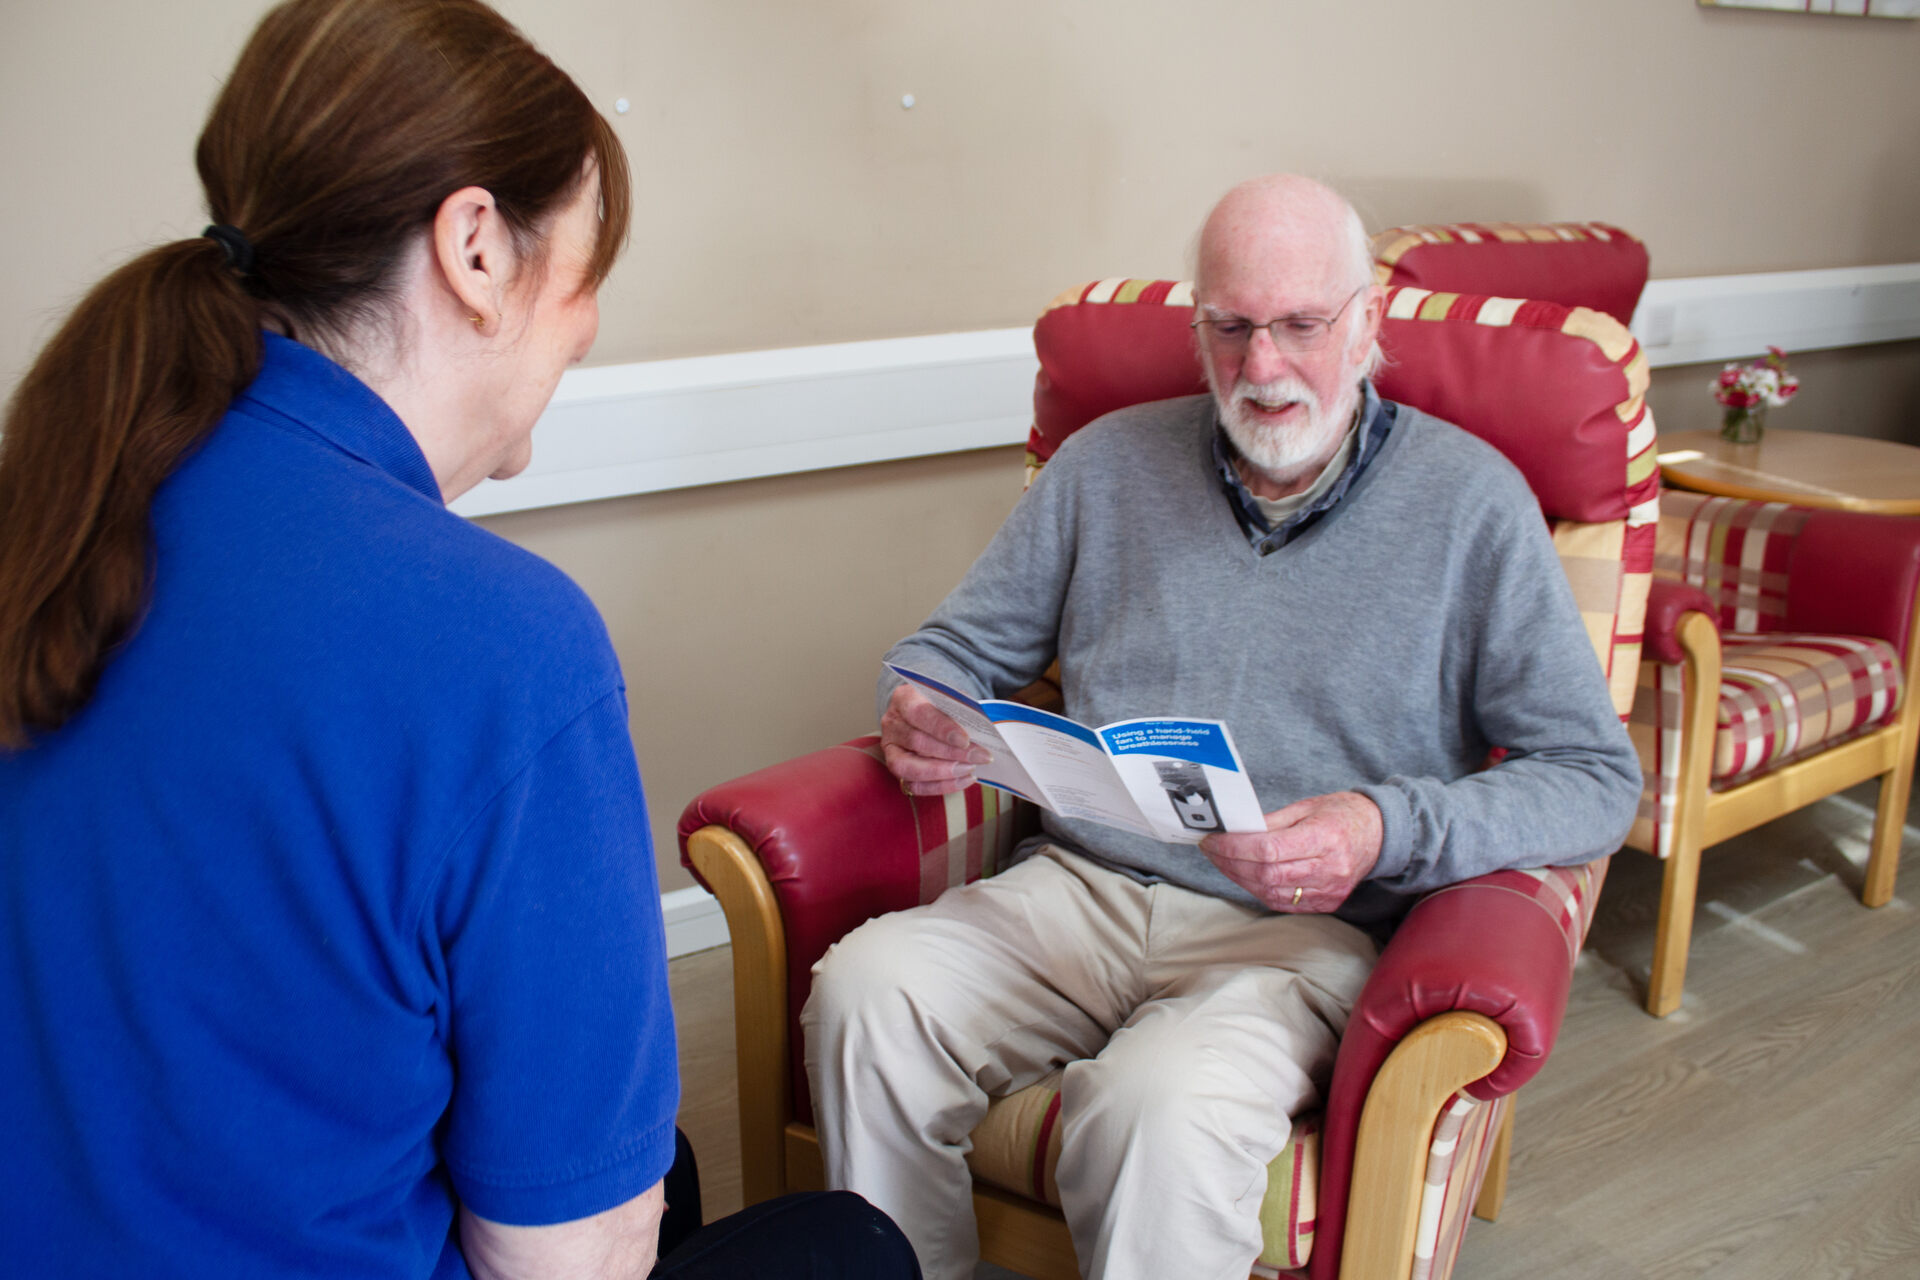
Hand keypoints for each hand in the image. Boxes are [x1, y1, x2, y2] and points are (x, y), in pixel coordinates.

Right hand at [880, 683, 991, 796]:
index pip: (919, 713)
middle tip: (978, 757)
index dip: (942, 728)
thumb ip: (961, 711)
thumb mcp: (952, 698)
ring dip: (943, 772)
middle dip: (951, 753)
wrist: (932, 712)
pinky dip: (940, 786)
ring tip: (969, 769)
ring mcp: (890, 748)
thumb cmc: (944, 704)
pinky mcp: (897, 768)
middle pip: (916, 741)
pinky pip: (913, 785)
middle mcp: (892, 723)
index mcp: (904, 698)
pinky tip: (963, 780)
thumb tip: (980, 732)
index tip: (965, 740)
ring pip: (908, 767)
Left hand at [1198, 791, 1382, 912]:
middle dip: (1231, 863)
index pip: (1269, 850)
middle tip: (1211, 850)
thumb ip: (1271, 822)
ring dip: (1240, 879)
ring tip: (1224, 862)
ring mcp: (1329, 890)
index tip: (1213, 840)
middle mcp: (1330, 869)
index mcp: (1325, 838)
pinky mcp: (1328, 903)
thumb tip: (1235, 832)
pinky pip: (1284, 903)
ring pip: (1271, 893)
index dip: (1234, 848)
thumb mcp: (1307, 807)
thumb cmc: (1342, 814)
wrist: (1380, 834)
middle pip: (1267, 875)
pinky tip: (1246, 876)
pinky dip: (1259, 891)